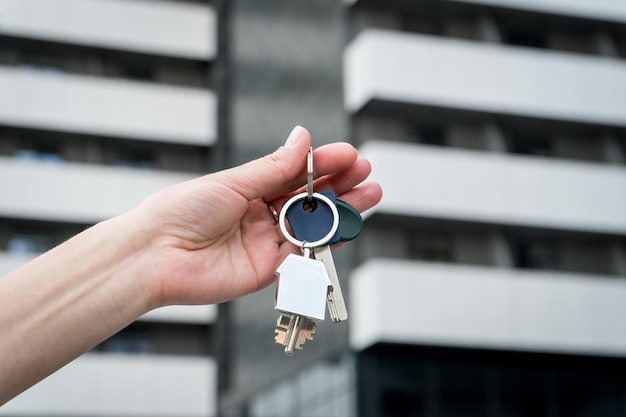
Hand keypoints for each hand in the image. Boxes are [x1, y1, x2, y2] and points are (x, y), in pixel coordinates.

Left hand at [139, 126, 382, 306]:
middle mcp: (261, 216)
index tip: (350, 155)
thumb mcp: (233, 182)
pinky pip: (303, 256)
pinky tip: (346, 227)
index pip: (296, 175)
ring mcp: (266, 244)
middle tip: (367, 174)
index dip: (324, 164)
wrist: (156, 254)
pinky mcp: (268, 271)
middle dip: (341, 187)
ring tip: (370, 195)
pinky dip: (326, 243)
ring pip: (313, 227)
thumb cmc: (182, 210)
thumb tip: (304, 137)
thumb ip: (274, 167)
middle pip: (310, 201)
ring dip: (342, 213)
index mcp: (250, 190)